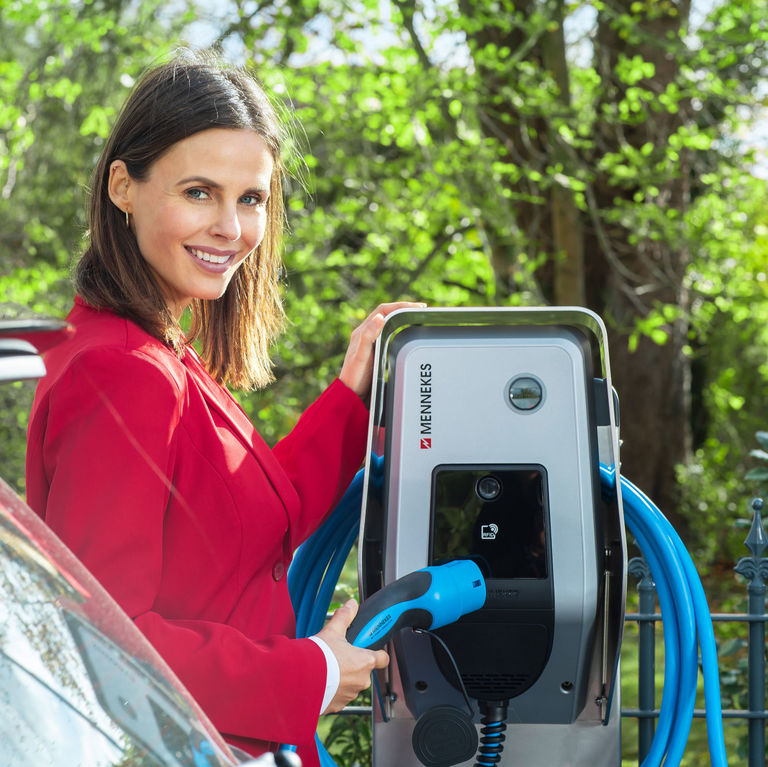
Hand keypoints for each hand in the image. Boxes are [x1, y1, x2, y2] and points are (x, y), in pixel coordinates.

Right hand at [315, 598, 388, 712]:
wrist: (301, 679)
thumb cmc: (320, 656)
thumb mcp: (333, 631)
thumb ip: (345, 617)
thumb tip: (352, 604)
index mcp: (365, 661)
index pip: (383, 658)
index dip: (378, 653)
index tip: (371, 649)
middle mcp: (362, 680)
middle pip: (364, 671)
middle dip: (353, 664)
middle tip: (339, 656)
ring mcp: (351, 694)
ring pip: (351, 684)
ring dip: (343, 678)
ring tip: (328, 669)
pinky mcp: (338, 705)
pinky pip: (339, 696)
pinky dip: (334, 690)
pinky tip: (322, 681)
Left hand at [339, 302, 425, 399]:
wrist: (352, 394)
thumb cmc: (355, 377)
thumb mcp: (361, 357)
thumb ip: (368, 337)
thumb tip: (379, 318)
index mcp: (362, 332)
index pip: (383, 310)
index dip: (400, 306)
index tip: (416, 307)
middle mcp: (365, 334)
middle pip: (386, 313)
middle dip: (403, 308)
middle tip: (421, 309)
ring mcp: (370, 341)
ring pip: (387, 322)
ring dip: (401, 316)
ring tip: (416, 316)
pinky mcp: (374, 349)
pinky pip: (388, 332)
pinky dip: (399, 327)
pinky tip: (405, 331)